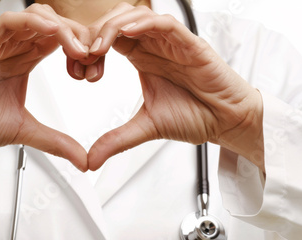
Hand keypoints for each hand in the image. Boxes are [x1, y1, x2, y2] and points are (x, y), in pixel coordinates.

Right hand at [0, 4, 89, 180]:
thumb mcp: (24, 132)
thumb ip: (55, 142)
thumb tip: (82, 160)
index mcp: (22, 62)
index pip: (58, 42)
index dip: (79, 47)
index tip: (95, 64)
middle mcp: (11, 49)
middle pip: (51, 26)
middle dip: (76, 35)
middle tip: (92, 54)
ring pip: (33, 18)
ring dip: (60, 28)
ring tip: (76, 47)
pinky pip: (7, 22)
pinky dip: (31, 21)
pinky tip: (51, 31)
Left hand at [84, 4, 263, 170]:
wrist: (226, 122)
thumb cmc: (195, 116)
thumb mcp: (145, 128)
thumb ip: (116, 140)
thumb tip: (90, 161)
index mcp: (141, 58)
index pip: (107, 40)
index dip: (87, 49)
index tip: (75, 69)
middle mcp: (154, 46)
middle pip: (116, 22)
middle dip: (93, 34)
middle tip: (80, 56)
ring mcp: (170, 43)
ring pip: (137, 16)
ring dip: (113, 27)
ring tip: (97, 47)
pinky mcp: (189, 44)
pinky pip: (165, 23)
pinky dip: (144, 23)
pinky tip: (127, 33)